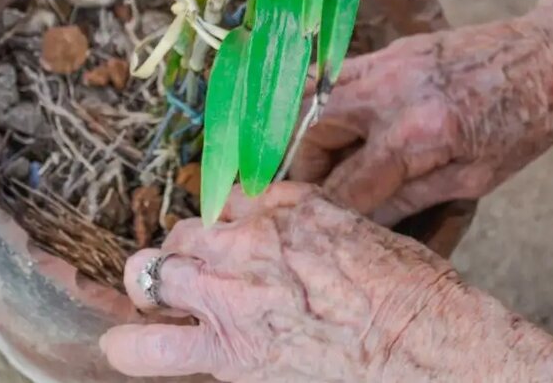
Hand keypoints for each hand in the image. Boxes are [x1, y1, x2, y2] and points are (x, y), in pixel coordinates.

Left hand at [100, 183, 487, 381]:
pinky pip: (151, 350)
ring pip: (151, 277)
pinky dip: (133, 347)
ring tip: (151, 301)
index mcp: (284, 207)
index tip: (232, 236)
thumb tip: (276, 226)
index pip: (227, 198)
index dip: (226, 221)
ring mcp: (232, 298)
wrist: (424, 341)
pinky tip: (127, 346)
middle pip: (184, 233)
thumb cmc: (407, 287)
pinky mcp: (229, 354)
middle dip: (185, 251)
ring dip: (148, 287)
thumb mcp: (355, 228)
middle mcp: (249, 243)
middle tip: (198, 272)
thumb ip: (304, 222)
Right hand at [291, 0, 552, 225]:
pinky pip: (338, 76)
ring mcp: (387, 63)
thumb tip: (365, 222)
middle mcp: (391, 92)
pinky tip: (344, 128)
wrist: (550, 54)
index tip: (314, 227)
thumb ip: (412, 197)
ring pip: (314, 96)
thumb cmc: (527, 122)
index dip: (328, 211)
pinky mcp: (392, 50)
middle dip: (303, 168)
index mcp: (418, 133)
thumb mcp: (477, 177)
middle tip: (312, 194)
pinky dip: (327, 103)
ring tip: (322, 163)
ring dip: (307, 132)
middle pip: (312, 131)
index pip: (348, 183)